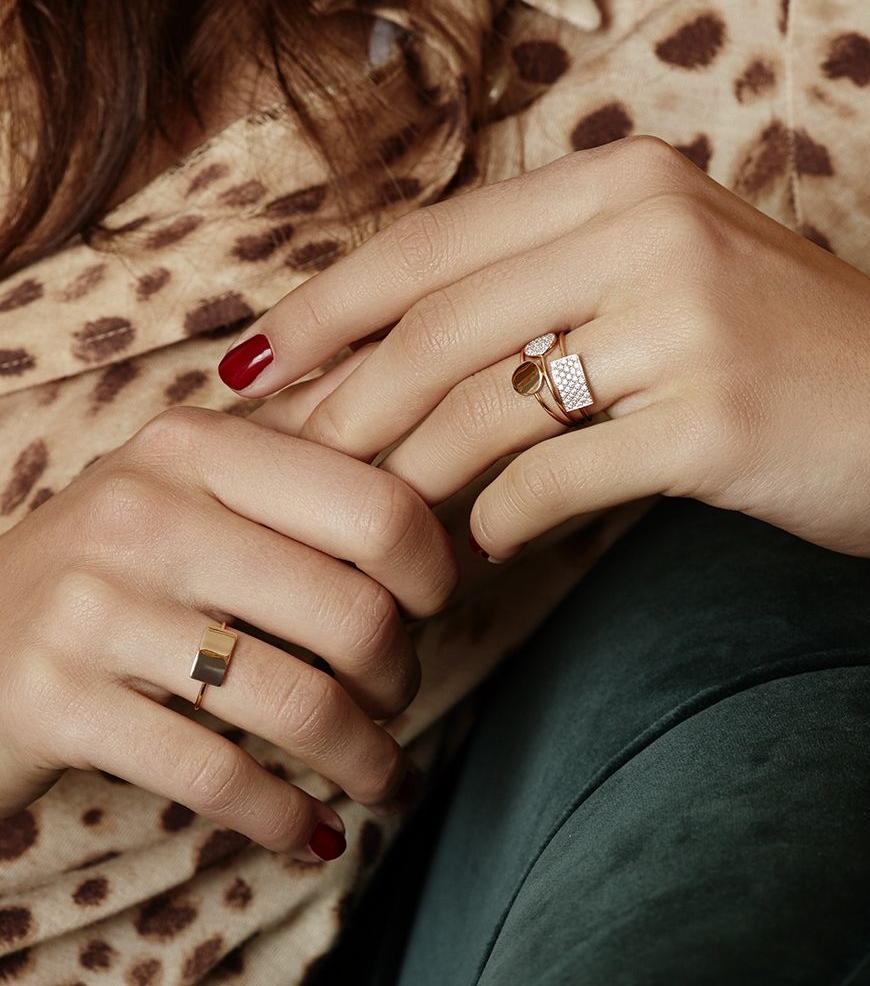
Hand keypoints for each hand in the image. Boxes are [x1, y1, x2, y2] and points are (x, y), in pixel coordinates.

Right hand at [0, 405, 455, 860]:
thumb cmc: (120, 561)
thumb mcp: (195, 481)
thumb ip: (299, 450)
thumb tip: (420, 424)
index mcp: (196, 444)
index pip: (377, 506)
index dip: (430, 571)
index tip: (430, 607)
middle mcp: (143, 511)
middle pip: (354, 615)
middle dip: (401, 677)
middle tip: (397, 696)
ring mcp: (92, 608)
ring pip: (300, 705)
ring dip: (365, 758)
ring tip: (380, 775)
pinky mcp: (55, 703)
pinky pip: (219, 776)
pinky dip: (286, 817)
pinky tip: (312, 829)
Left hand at [216, 134, 869, 577]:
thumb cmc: (790, 355)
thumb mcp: (666, 283)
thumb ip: (546, 295)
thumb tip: (403, 358)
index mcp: (621, 184)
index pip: (431, 244)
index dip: (328, 308)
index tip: (255, 363)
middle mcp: (646, 229)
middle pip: (436, 325)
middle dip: (344, 404)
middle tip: (290, 465)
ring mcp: (684, 318)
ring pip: (483, 405)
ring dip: (410, 478)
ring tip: (372, 524)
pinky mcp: (713, 416)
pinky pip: (555, 477)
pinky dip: (500, 521)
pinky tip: (481, 547)